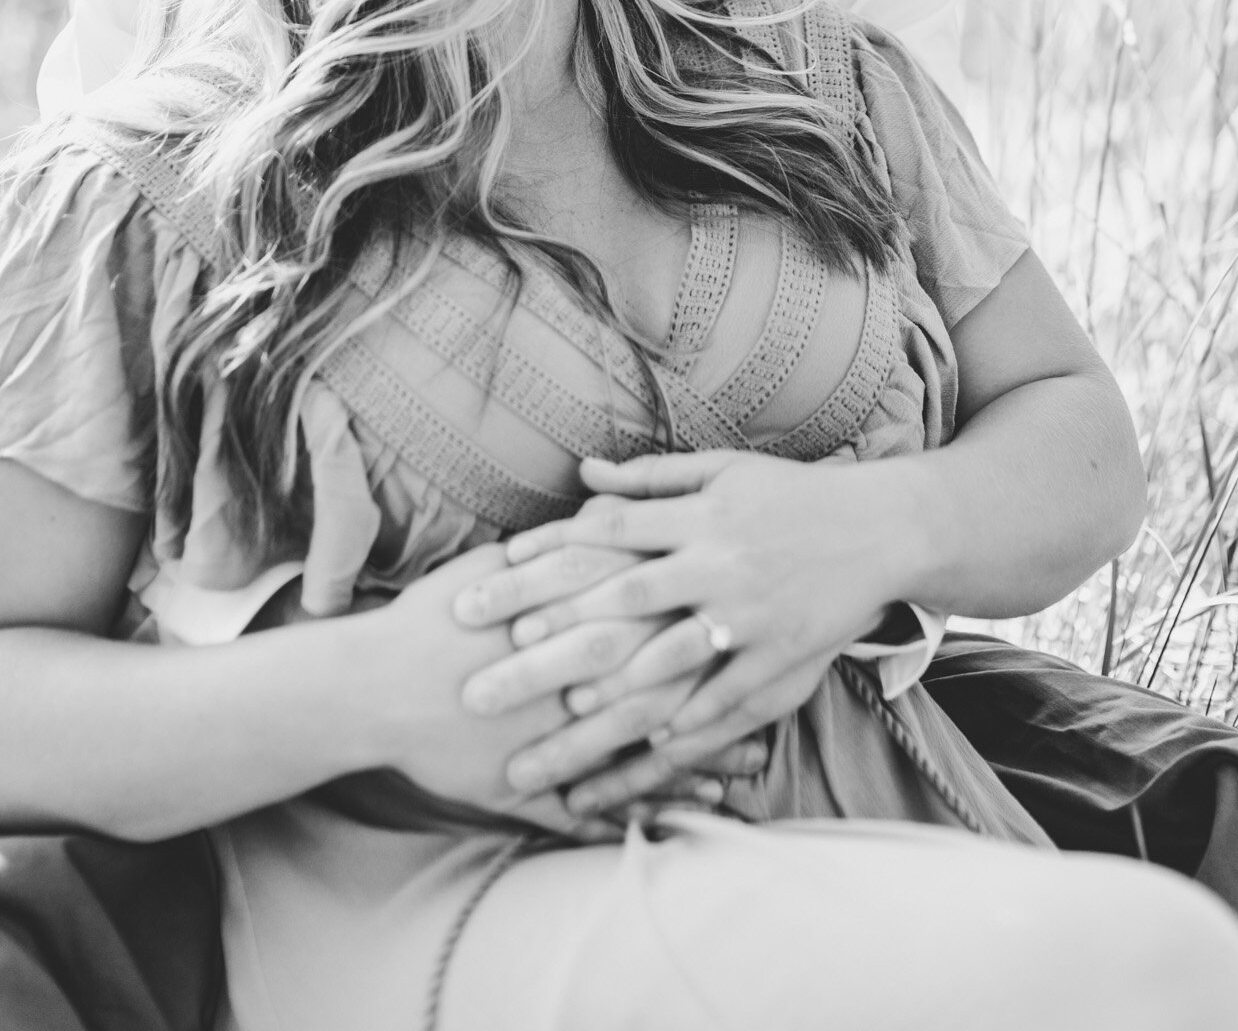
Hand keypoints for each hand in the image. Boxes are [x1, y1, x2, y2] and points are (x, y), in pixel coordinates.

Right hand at [355, 541, 754, 829]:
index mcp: (571, 614)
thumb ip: (569, 544)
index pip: (660, 611)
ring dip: (706, 750)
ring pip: (647, 743)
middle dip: (727, 682)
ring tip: (759, 758)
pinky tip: (694, 805)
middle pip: (668, 676)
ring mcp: (557, 734)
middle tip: (786, 687)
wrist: (373, 684)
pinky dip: (654, 798)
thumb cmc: (438, 617)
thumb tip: (613, 509)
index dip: (713, 612)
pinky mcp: (537, 779)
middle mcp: (572, 673)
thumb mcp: (506, 567)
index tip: (760, 613)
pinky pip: (608, 795)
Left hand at [456, 450, 896, 784]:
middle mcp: (718, 568)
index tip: (485, 586)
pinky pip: (720, 709)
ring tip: (541, 743)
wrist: (882, 529)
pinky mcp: (779, 663)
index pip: (606, 537)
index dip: (544, 560)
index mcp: (700, 517)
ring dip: (598, 711)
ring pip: (661, 674)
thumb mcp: (722, 472)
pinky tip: (630, 763)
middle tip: (475, 685)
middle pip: (614, 610)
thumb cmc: (791, 495)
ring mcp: (749, 621)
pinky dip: (676, 738)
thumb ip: (648, 479)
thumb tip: (577, 477)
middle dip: (542, 648)